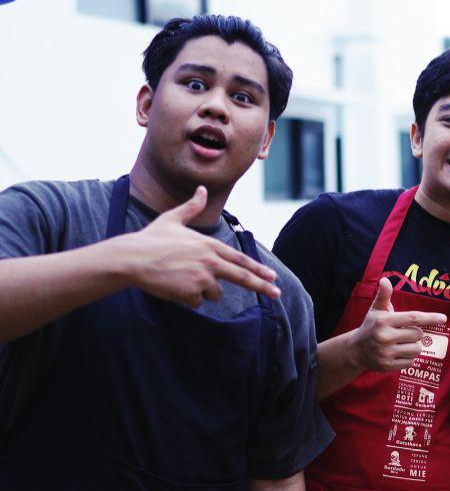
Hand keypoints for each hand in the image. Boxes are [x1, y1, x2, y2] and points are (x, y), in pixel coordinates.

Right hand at [121, 186, 280, 305]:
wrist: (131, 258)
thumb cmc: (150, 239)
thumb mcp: (172, 219)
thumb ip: (192, 207)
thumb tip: (202, 188)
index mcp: (209, 245)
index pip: (240, 259)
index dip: (258, 269)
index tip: (272, 277)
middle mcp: (210, 261)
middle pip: (242, 277)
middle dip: (262, 286)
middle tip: (277, 294)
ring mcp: (202, 278)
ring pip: (214, 293)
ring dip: (201, 290)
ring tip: (180, 277)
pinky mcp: (191, 292)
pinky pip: (197, 302)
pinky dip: (187, 298)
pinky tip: (173, 286)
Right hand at [349, 278, 447, 372]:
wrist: (355, 350)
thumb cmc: (371, 326)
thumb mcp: (376, 310)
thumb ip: (383, 296)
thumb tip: (385, 280)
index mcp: (384, 321)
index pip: (413, 318)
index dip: (430, 318)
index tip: (443, 318)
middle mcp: (384, 336)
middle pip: (418, 334)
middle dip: (415, 333)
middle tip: (404, 333)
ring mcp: (385, 353)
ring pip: (416, 349)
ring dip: (413, 346)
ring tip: (400, 344)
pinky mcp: (387, 366)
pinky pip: (410, 362)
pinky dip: (407, 358)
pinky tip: (396, 354)